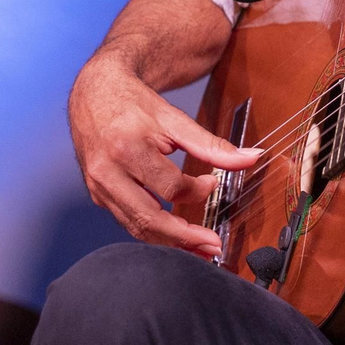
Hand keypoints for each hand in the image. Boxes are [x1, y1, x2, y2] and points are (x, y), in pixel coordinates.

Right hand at [68, 54, 260, 256]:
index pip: (169, 186)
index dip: (196, 191)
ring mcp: (99, 187)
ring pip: (135, 227)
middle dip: (184, 239)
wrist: (94, 93)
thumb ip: (211, 144)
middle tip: (213, 247)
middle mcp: (108, 172)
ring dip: (169, 244)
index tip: (211, 183)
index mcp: (127, 148)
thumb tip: (250, 158)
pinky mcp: (97, 195)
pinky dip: (152, 232)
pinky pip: (126, 221)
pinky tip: (173, 236)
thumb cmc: (133, 104)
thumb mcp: (173, 118)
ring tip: (198, 250)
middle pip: (148, 219)